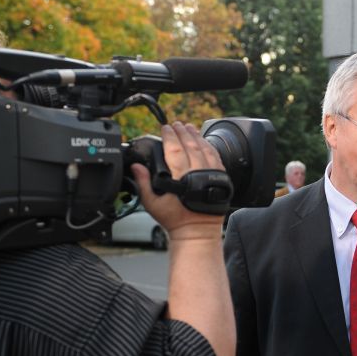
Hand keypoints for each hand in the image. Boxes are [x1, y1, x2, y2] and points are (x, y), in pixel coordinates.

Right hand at [130, 121, 224, 241]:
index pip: (174, 149)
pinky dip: (209, 146)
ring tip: (189, 127)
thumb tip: (136, 167)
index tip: (165, 127)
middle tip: (176, 124)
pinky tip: (204, 141)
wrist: (197, 232)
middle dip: (182, 132)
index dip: (170, 136)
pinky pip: (215, 157)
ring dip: (196, 136)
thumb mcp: (152, 204)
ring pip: (204, 148)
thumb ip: (143, 183)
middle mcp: (197, 173)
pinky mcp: (220, 178)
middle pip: (190, 145)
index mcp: (181, 177)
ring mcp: (210, 175)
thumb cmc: (175, 220)